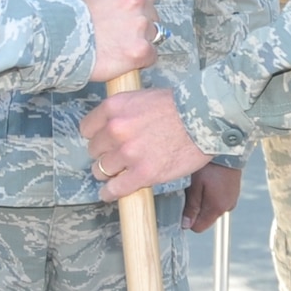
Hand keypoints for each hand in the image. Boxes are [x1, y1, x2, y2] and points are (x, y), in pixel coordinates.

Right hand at [75, 0, 157, 82]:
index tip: (132, 16)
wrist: (60, 41)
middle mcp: (135, 0)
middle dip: (140, 24)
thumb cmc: (71, 17)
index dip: (140, 8)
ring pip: (153, 34)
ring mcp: (139, 25)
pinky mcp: (140, 49)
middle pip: (151, 15)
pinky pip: (152, 55)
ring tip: (119, 45)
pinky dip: (142, 59)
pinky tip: (125, 57)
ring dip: (140, 40)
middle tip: (120, 32)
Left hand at [81, 87, 210, 200]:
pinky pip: (115, 189)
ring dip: (109, 173)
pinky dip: (110, 193)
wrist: (203, 117)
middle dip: (104, 154)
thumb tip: (113, 127)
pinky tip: (111, 193)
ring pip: (101, 170)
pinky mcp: (142, 174)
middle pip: (94, 151)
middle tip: (118, 156)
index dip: (96, 137)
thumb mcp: (142, 97)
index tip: (104, 142)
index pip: (87, 129)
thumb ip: (124, 112)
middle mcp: (116, 130)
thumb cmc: (178, 106)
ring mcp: (128, 153)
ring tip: (118, 173)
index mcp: (114, 107)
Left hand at [182, 162, 240, 232]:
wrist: (228, 147)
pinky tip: (210, 180)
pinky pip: (219, 199)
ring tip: (201, 182)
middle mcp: (227, 206)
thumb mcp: (195, 185)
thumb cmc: (210, 165)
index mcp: (217, 207)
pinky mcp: (234, 192)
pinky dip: (212, 194)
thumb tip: (186, 225)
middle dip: (196, 208)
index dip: (188, 220)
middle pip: (205, 218)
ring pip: (212, 208)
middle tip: (192, 189)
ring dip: (204, 200)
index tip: (183, 205)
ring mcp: (232, 199)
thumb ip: (191, 206)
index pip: (198, 227)